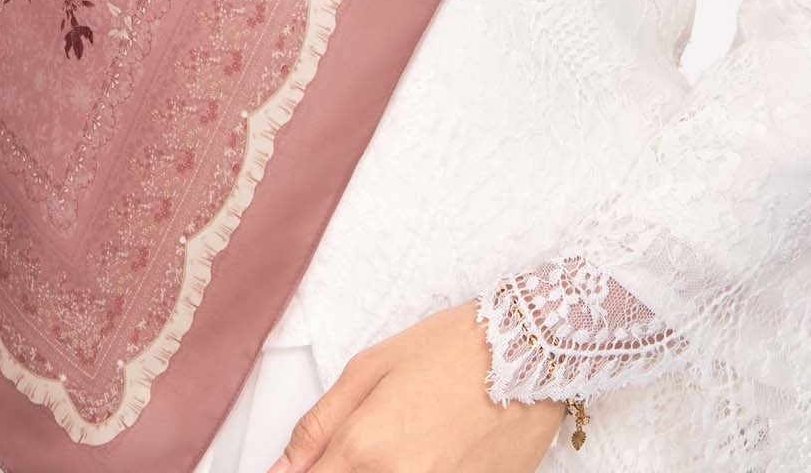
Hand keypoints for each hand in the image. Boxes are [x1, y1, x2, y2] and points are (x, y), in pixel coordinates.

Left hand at [265, 298, 566, 471]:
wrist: (528, 354)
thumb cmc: (452, 350)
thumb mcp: (371, 367)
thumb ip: (319, 425)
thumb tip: (282, 467)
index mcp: (367, 447)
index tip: (300, 471)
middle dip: (342, 472)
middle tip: (370, 445)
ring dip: (382, 472)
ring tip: (402, 443)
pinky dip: (416, 472)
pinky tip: (430, 451)